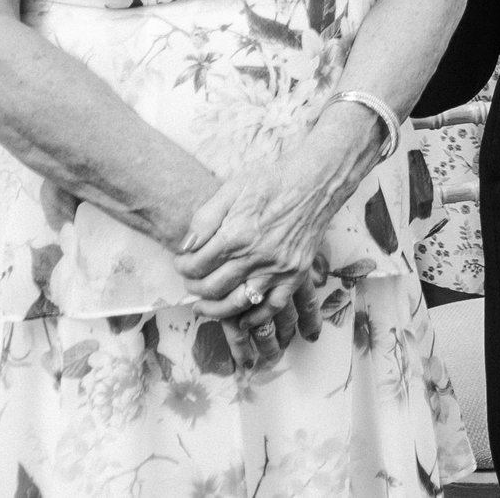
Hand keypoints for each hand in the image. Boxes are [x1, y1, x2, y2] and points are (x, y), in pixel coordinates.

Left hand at [172, 119, 375, 318]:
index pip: (196, 265)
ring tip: (204, 306)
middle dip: (194, 288)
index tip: (182, 263)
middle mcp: (256, 256)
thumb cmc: (274, 180)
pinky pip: (273, 306)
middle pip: (212, 288)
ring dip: (215, 310)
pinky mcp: (295, 274)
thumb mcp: (232, 188)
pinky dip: (255, 318)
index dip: (182, 267)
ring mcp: (278, 268)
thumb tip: (185, 247)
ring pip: (238, 303)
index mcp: (236, 234)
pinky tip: (241, 319)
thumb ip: (204, 218)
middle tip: (191, 282)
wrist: (318, 181)